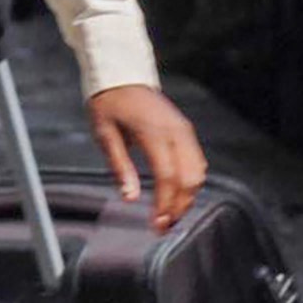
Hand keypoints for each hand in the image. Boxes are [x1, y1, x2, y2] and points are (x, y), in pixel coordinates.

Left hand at [84, 84, 207, 231]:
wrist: (122, 75)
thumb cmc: (109, 103)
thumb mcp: (105, 134)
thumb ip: (120, 167)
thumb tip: (130, 198)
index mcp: (154, 132)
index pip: (168, 176)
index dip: (164, 204)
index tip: (155, 225)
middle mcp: (176, 132)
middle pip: (189, 179)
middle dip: (178, 207)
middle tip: (162, 227)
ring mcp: (184, 131)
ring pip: (198, 172)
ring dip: (187, 198)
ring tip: (169, 216)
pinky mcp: (186, 131)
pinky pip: (197, 162)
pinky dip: (191, 183)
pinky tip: (176, 196)